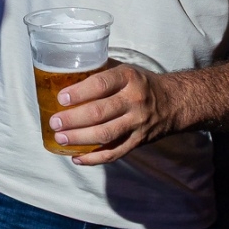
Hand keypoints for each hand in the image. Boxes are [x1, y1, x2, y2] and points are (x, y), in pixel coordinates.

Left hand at [46, 64, 183, 165]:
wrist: (174, 102)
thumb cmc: (141, 83)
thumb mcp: (125, 70)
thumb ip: (100, 71)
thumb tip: (65, 72)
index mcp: (129, 78)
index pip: (100, 84)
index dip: (79, 92)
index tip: (61, 98)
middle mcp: (134, 100)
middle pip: (100, 112)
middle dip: (73, 119)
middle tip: (54, 122)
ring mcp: (138, 123)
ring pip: (105, 134)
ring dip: (80, 138)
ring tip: (60, 138)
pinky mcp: (139, 141)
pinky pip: (115, 153)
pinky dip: (94, 158)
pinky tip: (77, 157)